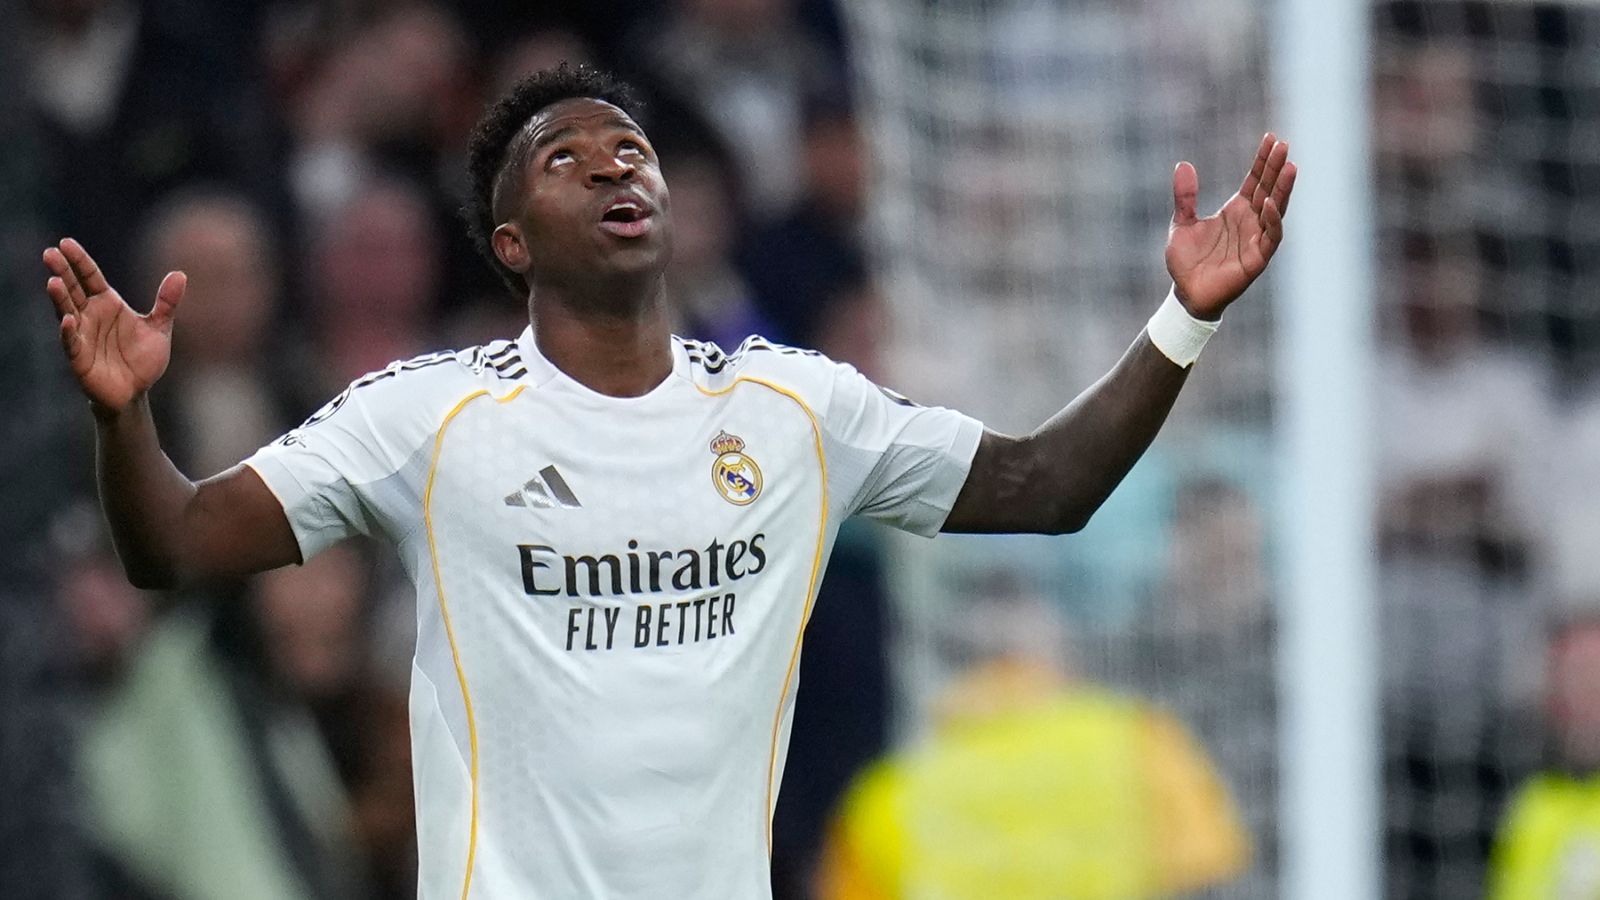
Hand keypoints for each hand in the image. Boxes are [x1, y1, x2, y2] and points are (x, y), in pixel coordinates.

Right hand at [44, 238, 185, 413]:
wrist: (136, 392)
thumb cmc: (142, 359)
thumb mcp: (159, 327)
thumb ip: (167, 302)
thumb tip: (180, 273)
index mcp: (106, 304)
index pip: (89, 276)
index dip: (78, 260)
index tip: (65, 242)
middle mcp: (90, 315)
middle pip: (73, 289)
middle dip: (61, 271)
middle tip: (50, 253)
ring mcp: (81, 335)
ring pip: (66, 312)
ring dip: (59, 298)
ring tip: (53, 281)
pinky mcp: (79, 357)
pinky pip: (71, 342)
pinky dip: (68, 332)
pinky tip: (66, 320)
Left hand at [1165, 133, 1295, 319]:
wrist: (1186, 293)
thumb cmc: (1186, 261)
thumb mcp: (1181, 223)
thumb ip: (1185, 196)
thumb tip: (1182, 164)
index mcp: (1236, 211)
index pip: (1255, 180)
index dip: (1263, 160)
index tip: (1272, 138)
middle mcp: (1251, 222)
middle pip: (1268, 189)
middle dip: (1276, 168)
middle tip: (1284, 145)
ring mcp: (1257, 239)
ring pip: (1276, 209)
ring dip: (1283, 189)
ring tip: (1290, 167)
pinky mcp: (1257, 258)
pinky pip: (1271, 236)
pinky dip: (1272, 220)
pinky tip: (1271, 203)